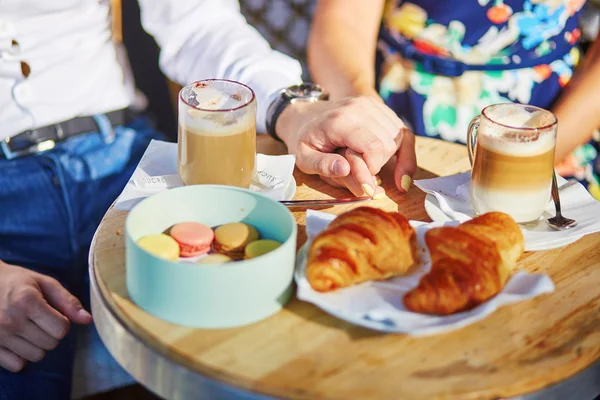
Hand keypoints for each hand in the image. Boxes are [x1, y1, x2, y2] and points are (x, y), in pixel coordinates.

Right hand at [0, 261, 91, 371]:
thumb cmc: (18, 283)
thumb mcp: (45, 283)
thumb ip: (67, 301)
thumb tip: (88, 320)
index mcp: (26, 301)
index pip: (61, 329)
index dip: (62, 322)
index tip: (53, 314)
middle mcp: (11, 320)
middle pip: (51, 344)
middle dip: (52, 333)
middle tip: (40, 321)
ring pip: (36, 356)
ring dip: (38, 345)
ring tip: (29, 329)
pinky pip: (17, 365)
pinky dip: (21, 356)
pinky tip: (17, 341)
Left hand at [276, 96, 409, 195]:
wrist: (303, 115)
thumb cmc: (303, 140)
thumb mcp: (303, 158)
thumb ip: (323, 166)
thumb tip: (345, 169)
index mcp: (340, 121)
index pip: (374, 147)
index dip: (374, 169)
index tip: (363, 182)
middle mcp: (359, 108)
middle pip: (389, 143)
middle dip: (380, 164)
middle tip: (362, 171)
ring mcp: (371, 104)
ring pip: (400, 136)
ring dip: (391, 156)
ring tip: (371, 164)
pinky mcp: (378, 106)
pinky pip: (402, 130)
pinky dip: (401, 148)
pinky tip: (394, 161)